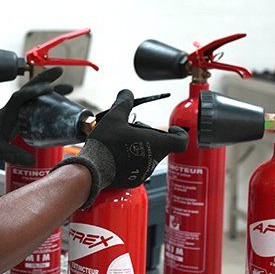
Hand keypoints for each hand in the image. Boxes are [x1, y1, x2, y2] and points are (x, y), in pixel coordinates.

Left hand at [0, 67, 71, 165]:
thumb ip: (14, 156)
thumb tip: (33, 161)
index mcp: (8, 112)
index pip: (21, 97)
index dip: (34, 92)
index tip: (48, 89)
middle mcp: (13, 107)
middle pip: (30, 88)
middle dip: (45, 79)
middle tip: (60, 71)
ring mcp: (16, 108)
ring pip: (33, 93)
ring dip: (48, 87)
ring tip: (66, 88)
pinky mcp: (18, 113)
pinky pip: (33, 101)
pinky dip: (45, 98)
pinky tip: (56, 102)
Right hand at [54, 89, 187, 206]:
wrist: (92, 170)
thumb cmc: (107, 144)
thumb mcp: (114, 117)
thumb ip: (124, 102)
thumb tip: (127, 93)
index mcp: (156, 144)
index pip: (181, 141)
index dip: (179, 133)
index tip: (171, 129)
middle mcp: (154, 160)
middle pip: (161, 146)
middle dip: (149, 136)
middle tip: (133, 130)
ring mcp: (144, 172)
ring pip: (148, 156)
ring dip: (139, 148)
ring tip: (121, 142)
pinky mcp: (133, 180)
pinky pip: (137, 168)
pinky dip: (130, 160)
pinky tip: (116, 155)